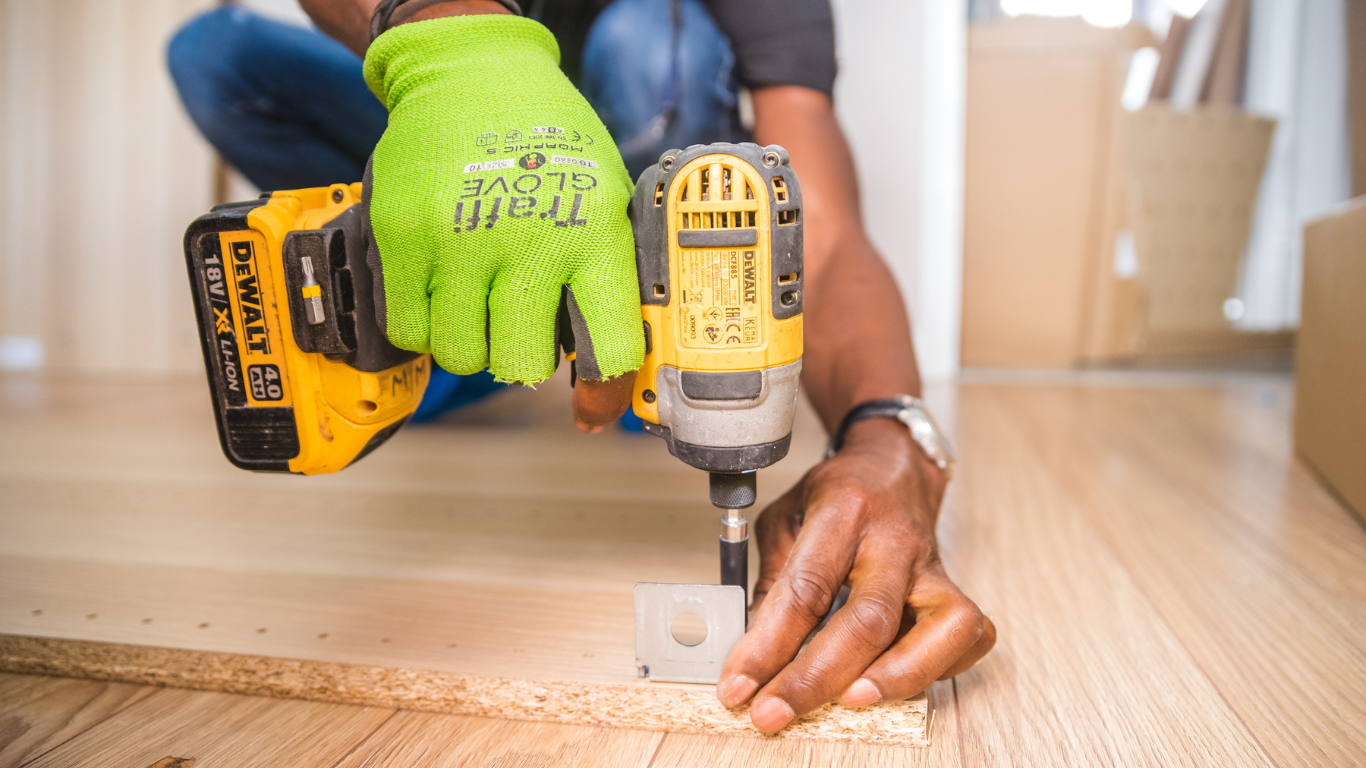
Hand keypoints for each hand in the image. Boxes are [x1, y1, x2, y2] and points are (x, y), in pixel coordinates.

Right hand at [362, 14, 644, 409]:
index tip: (594, 407)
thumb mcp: (605, 199)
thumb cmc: (549, 143)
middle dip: (522, 360)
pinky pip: (409, 330)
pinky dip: (424, 325)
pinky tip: (442, 290)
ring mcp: (460, 240)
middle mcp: (529, 241)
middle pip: (522, 366)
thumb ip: (609, 278)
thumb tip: (612, 372)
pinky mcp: (402, 236)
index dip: (604, 391)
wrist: (472, 73)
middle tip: (520, 328)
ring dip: (471, 343)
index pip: (609, 346)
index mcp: (595, 234)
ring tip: (479, 300)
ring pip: (462, 356)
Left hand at [717, 418, 995, 731]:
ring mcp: (932, 565)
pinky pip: (967, 635)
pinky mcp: (954, 586)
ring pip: (939, 628)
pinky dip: (938, 667)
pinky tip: (897, 678)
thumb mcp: (785, 520)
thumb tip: (753, 655)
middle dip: (816, 678)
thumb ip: (771, 584)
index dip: (768, 646)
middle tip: (775, 712)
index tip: (738, 686)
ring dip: (895, 677)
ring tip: (848, 702)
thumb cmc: (836, 495)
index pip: (804, 588)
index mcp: (843, 511)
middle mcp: (894, 539)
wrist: (892, 466)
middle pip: (868, 618)